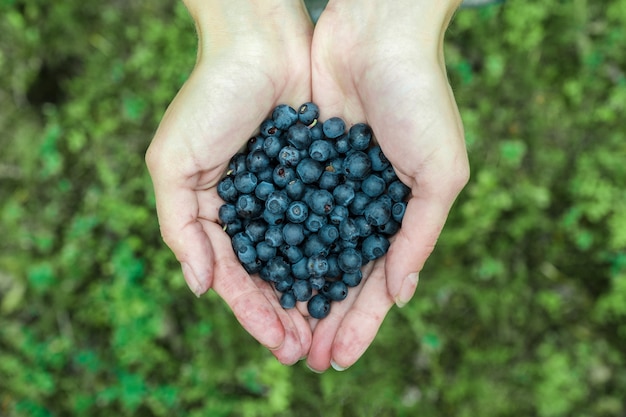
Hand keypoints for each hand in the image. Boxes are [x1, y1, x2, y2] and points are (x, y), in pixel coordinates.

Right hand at [145, 0, 313, 364]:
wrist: (261, 41)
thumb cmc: (211, 96)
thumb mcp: (174, 161)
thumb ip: (180, 227)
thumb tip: (198, 288)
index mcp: (215, 212)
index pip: (235, 276)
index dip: (254, 312)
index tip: (277, 343)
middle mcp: (255, 210)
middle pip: (273, 275)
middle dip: (288, 314)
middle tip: (307, 351)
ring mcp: (291, 194)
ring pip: (306, 257)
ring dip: (317, 295)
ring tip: (333, 331)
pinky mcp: (324, 175)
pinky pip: (334, 222)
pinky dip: (341, 252)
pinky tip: (356, 281)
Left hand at [306, 0, 468, 370]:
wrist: (376, 34)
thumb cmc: (419, 100)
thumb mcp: (439, 172)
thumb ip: (420, 235)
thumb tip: (401, 296)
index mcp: (400, 214)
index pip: (376, 283)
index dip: (359, 323)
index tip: (339, 359)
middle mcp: (362, 207)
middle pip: (338, 276)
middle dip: (323, 318)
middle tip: (304, 359)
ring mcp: (329, 188)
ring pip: (307, 252)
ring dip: (295, 292)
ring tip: (279, 331)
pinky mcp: (300, 164)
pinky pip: (283, 214)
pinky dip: (274, 247)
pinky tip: (259, 278)